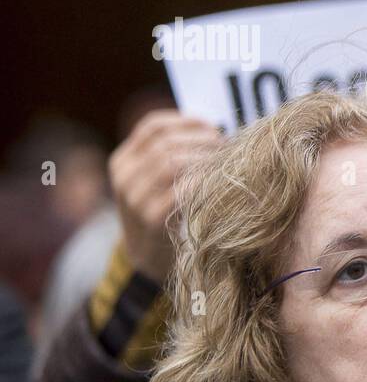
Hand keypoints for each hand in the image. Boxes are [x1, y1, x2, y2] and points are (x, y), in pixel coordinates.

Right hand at [109, 110, 220, 282]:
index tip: (213, 126)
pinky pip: (180, 191)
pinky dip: (203, 182)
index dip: (186, 121)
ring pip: (171, 163)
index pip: (152, 126)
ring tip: (226, 163)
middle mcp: (124, 176)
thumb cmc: (165, 211)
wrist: (148, 260)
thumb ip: (174, 153)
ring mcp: (134, 199)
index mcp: (123, 160)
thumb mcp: (157, 180)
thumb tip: (215, 128)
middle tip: (227, 147)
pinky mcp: (150, 220)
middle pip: (165, 143)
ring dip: (204, 159)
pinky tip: (219, 184)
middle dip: (202, 141)